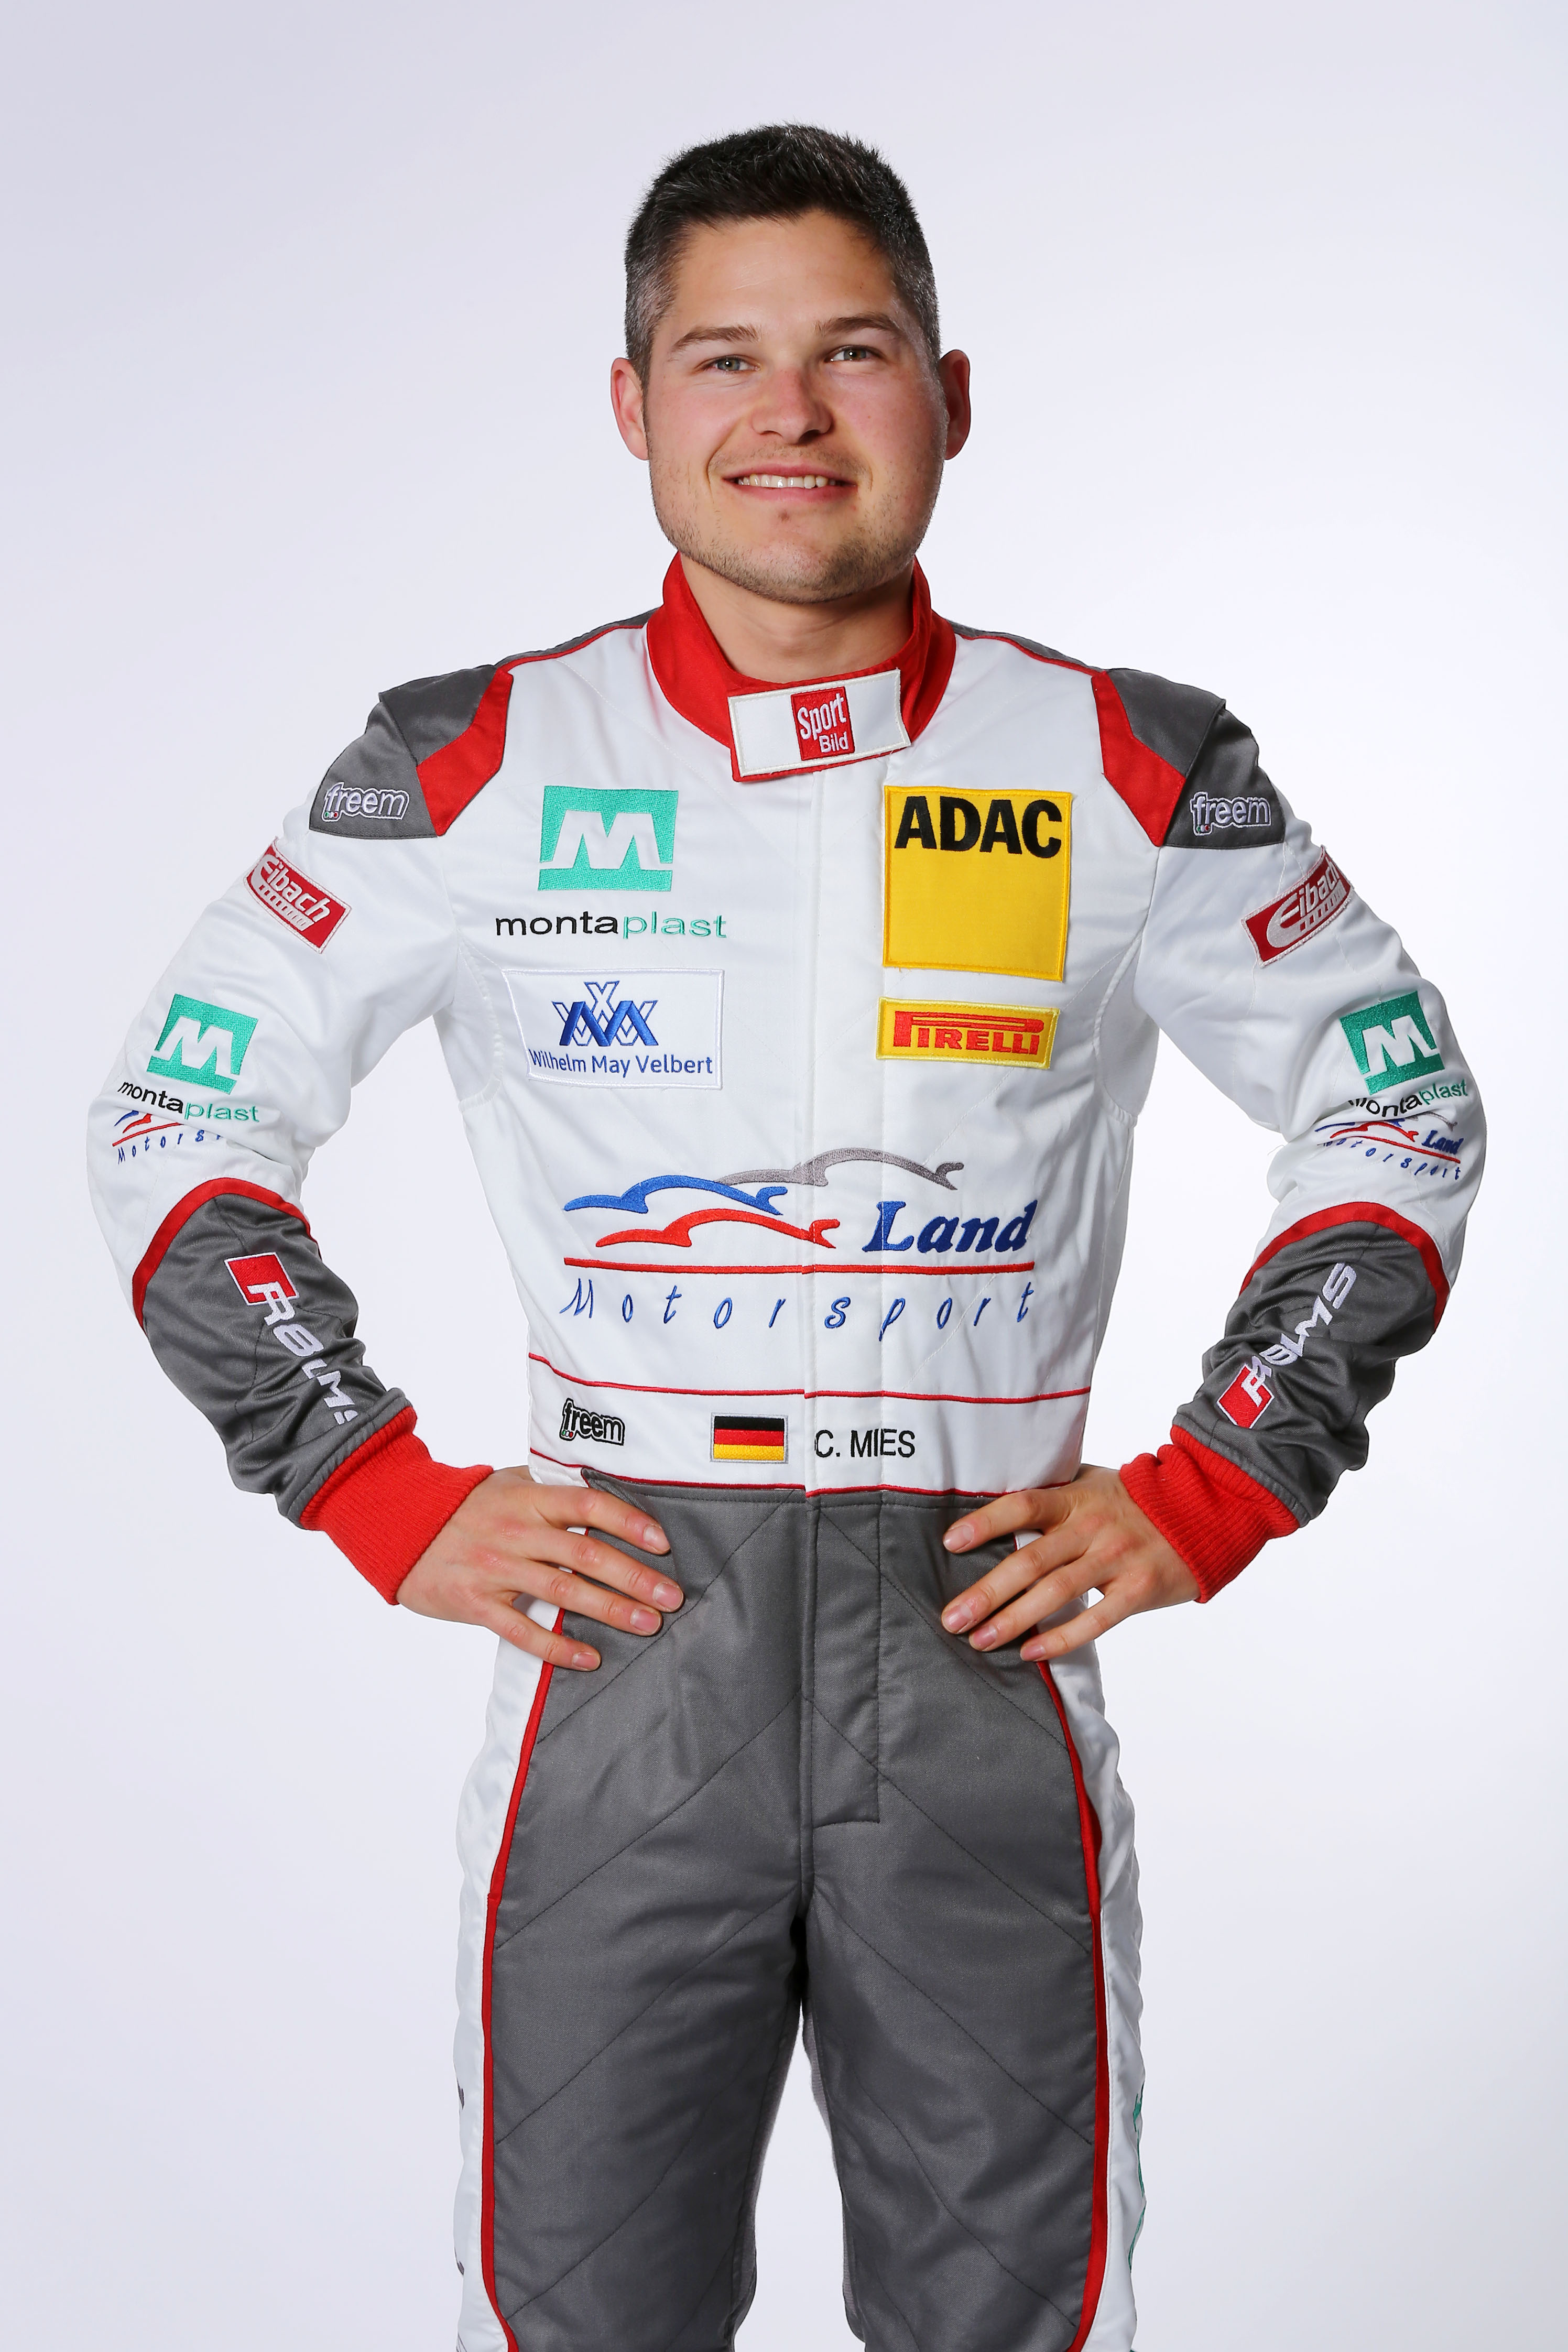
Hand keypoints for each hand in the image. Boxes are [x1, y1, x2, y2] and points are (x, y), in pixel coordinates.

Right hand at [397, 1467, 681, 1670]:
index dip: (628, 1522)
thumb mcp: (508, 1482)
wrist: (398, 1524)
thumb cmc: (465, 1504)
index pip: (589, 1505)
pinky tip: (590, 1658)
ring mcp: (495, 1569)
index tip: (662, 1543)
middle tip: (671, 1597)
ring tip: (647, 1624)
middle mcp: (515, 1532)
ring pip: (562, 1592)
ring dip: (610, 1610)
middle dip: (634, 1577)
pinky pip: (522, 1630)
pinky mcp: (475, 1602)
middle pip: (585, 1554)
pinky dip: (558, 1647)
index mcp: (528, 1499)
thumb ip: (552, 1489)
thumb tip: (605, 1491)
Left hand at [940, 1465, 1197, 1661]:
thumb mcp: (1095, 1484)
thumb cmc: (1138, 1499)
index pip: (1022, 1506)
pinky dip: (1060, 1638)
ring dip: (1012, 1620)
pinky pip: (1094, 1620)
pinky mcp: (1138, 1590)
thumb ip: (1055, 1496)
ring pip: (1055, 1593)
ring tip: (978, 1641)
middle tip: (951, 1618)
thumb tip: (1000, 1508)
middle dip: (985, 1592)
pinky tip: (1030, 1652)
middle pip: (1029, 1560)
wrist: (1206, 1510)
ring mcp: (1116, 1560)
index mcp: (1076, 1498)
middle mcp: (1092, 1528)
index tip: (950, 1543)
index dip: (984, 1523)